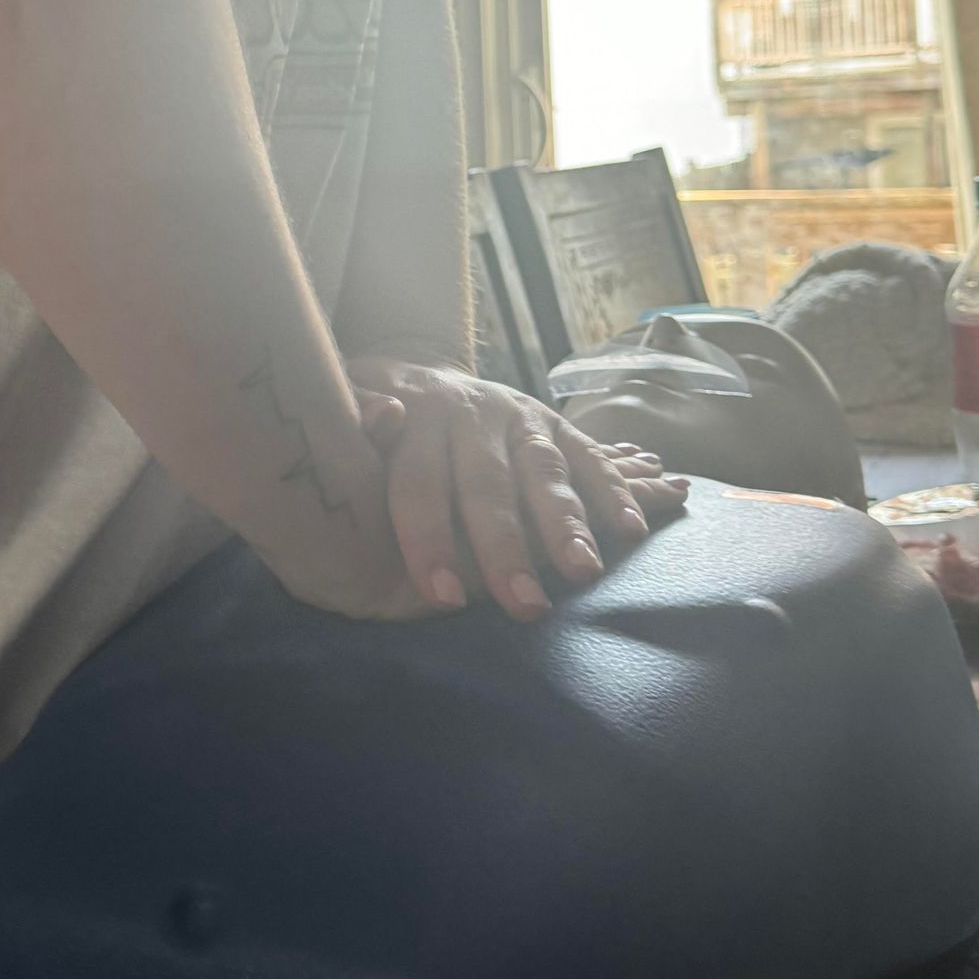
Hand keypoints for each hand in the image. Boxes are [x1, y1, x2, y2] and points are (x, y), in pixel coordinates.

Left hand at [346, 355, 689, 622]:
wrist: (420, 371)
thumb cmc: (375, 409)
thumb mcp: (347, 399)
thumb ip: (353, 409)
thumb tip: (380, 414)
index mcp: (416, 415)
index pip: (419, 480)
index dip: (429, 537)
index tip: (441, 596)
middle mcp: (473, 414)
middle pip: (488, 485)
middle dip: (507, 548)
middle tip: (524, 607)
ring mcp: (520, 418)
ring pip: (544, 472)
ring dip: (567, 524)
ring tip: (583, 573)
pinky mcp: (556, 426)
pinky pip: (589, 459)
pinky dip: (615, 492)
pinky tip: (631, 532)